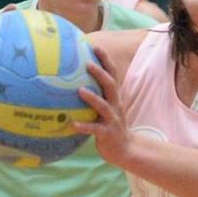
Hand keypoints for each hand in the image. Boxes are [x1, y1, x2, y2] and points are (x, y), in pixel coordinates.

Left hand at [74, 48, 131, 167]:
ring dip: (92, 98)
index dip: (106, 60)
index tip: (95, 46)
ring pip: (104, 106)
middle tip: (87, 64)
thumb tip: (72, 84)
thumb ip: (95, 97)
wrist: (125, 150)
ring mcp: (113, 119)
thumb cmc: (110, 127)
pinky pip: (95, 129)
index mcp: (114, 98)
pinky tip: (72, 124)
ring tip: (80, 91)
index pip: (113, 75)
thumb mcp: (106, 109)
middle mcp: (115, 105)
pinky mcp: (108, 134)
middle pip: (111, 85)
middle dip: (101, 74)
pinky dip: (84, 126)